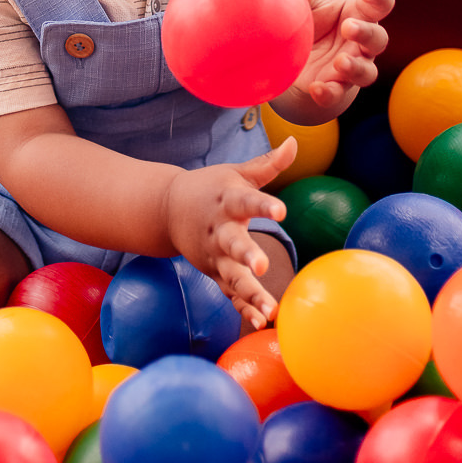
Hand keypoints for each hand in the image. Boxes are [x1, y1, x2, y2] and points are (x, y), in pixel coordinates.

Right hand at [163, 138, 296, 326]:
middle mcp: (219, 230)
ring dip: (249, 292)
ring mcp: (215, 255)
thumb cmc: (211, 188)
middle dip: (247, 255)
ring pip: (232, 276)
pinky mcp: (215, 272)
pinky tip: (262, 321)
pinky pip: (230, 293)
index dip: (264, 205)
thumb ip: (268, 163)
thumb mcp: (237, 173)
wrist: (167, 209)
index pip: (247, 200)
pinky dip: (244, 307)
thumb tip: (294, 141)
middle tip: (262, 266)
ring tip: (271, 309)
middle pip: (233, 244)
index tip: (282, 210)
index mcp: (227, 201)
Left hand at [278, 0, 393, 122]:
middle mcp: (363, 42)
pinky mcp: (337, 87)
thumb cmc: (316, 20)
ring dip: (355, 67)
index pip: (381, 3)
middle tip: (348, 27)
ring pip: (367, 72)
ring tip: (340, 61)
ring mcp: (353, 66)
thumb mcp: (312, 4)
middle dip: (366, 33)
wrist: (302, 55)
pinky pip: (337, 93)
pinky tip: (316, 88)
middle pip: (378, 39)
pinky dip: (328, 93)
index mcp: (360, 13)